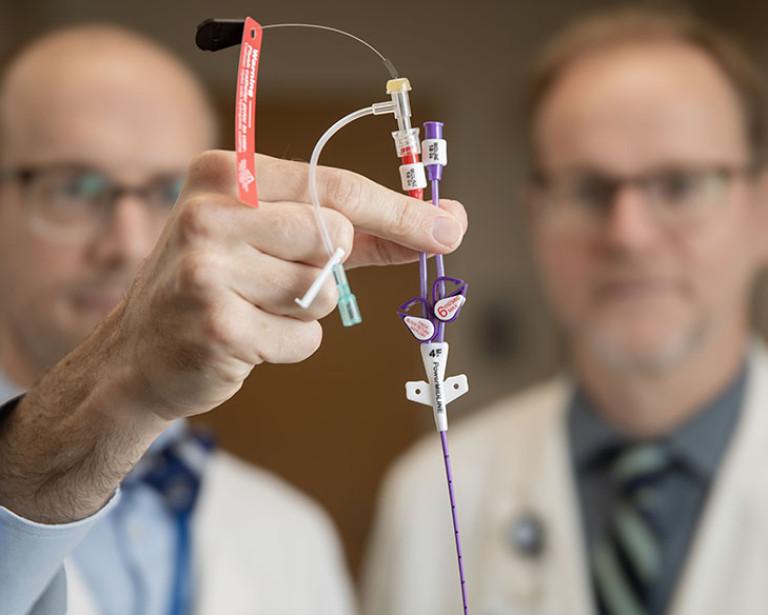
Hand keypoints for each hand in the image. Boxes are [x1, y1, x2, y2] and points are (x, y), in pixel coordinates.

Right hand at [117, 151, 466, 419]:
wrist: (140, 354)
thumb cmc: (220, 286)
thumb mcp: (273, 240)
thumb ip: (358, 232)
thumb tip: (445, 223)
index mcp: (226, 175)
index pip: (335, 187)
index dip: (399, 212)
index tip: (450, 226)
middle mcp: (210, 212)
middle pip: (334, 236)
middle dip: (329, 266)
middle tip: (282, 278)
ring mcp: (209, 270)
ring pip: (323, 290)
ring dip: (305, 308)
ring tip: (254, 307)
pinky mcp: (218, 326)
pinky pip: (306, 338)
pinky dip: (290, 344)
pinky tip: (246, 337)